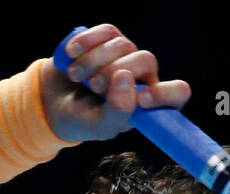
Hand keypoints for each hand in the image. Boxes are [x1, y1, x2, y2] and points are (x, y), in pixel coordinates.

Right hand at [40, 23, 190, 143]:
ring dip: (94, 61)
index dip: (164, 93)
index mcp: (149, 105)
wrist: (52, 101)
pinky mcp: (109, 39)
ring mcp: (127, 56)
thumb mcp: (98, 127)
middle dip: (115, 73)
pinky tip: (72, 54)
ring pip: (123, 45)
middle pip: (146, 60)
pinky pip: (107, 31)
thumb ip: (117, 113)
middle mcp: (143, 78)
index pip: (177, 93)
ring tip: (76, 76)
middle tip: (94, 87)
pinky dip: (87, 42)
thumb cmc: (81, 119)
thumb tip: (125, 77)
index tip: (141, 100)